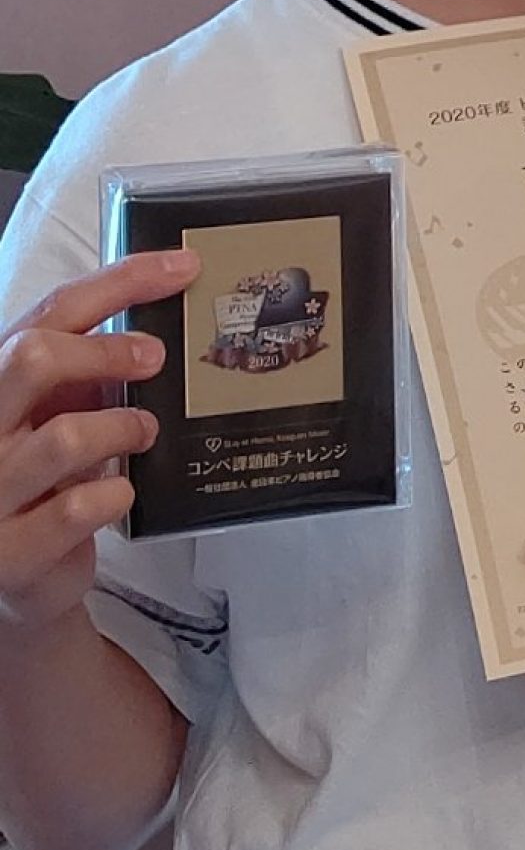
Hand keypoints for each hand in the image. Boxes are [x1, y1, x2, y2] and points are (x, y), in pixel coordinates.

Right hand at [0, 253, 196, 644]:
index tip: (182, 268)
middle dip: (106, 349)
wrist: (14, 581)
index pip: (50, 312)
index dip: (120, 281)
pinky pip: (78, 507)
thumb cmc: (44, 479)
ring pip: (65, 436)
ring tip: (142, 432)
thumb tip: (164, 313)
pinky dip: (116, 494)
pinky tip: (120, 494)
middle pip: (32, 358)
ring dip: (123, 428)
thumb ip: (87, 369)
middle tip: (155, 358)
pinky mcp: (11, 553)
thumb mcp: (58, 411)